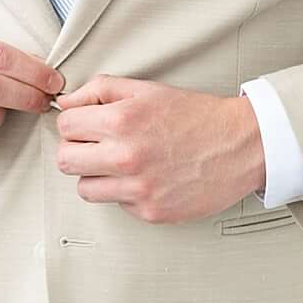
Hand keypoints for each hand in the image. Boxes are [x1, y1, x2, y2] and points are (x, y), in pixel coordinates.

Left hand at [53, 71, 270, 224]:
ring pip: (85, 188)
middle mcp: (126, 157)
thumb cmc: (195, 116)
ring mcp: (137, 189)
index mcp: (122, 121)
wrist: (237, 145)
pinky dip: (125, 193)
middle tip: (96, 145)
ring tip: (120, 163)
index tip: (84, 124)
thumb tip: (66, 103)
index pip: (64, 126)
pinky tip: (146, 177)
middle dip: (77, 149)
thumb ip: (101, 90)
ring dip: (97, 175)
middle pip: (65, 161)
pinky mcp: (149, 212)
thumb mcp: (147, 89)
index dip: (74, 122)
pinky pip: (116, 204)